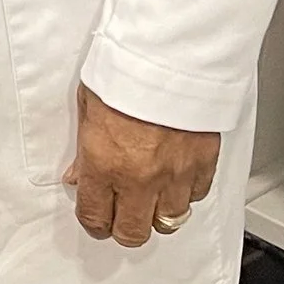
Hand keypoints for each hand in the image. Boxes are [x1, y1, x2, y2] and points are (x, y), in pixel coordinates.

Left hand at [65, 84, 219, 249]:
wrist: (171, 51)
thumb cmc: (127, 68)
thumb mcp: (88, 104)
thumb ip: (84, 149)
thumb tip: (80, 175)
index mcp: (104, 163)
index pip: (94, 217)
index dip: (93, 223)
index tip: (95, 218)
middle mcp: (139, 177)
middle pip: (132, 232)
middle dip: (123, 228)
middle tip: (121, 215)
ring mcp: (174, 173)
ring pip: (168, 221)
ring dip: (157, 213)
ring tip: (150, 197)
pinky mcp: (203, 163)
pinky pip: (196, 196)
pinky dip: (186, 193)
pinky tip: (176, 179)